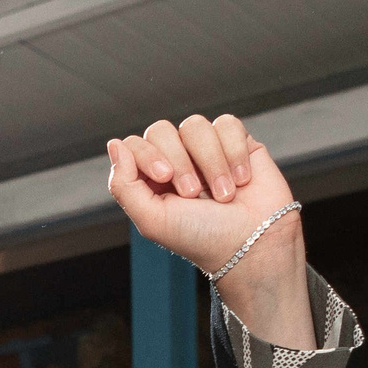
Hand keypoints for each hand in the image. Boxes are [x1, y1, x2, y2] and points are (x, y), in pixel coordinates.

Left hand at [106, 114, 311, 347]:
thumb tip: (115, 143)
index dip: (147, 155)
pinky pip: (228, 124)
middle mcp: (176, 160)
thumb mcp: (152, 219)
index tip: (165, 179)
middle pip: (161, 130)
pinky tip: (241, 179)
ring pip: (195, 126)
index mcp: (150, 180)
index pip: (135, 144)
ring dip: (210, 162)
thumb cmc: (202, 238)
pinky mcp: (238, 143)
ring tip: (224, 195)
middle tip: (193, 194)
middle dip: (179, 161)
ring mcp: (206, 150)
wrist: (253, 243)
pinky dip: (234, 153)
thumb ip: (124, 184)